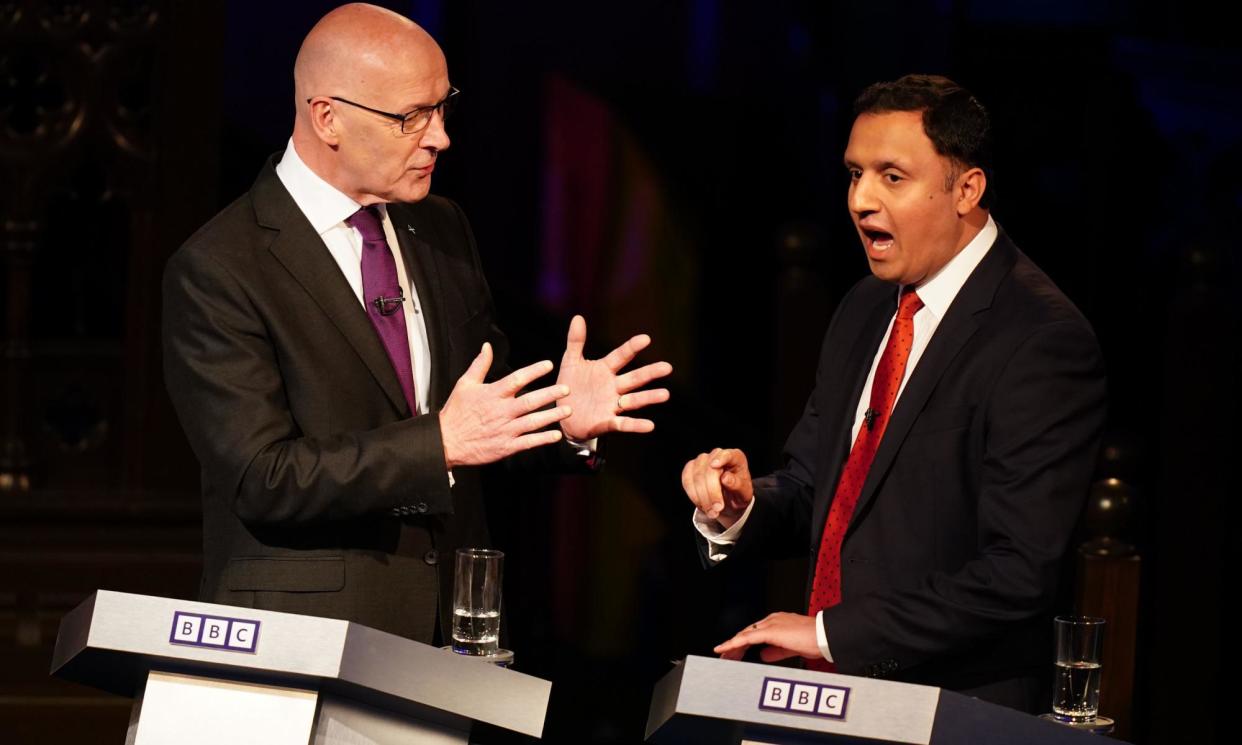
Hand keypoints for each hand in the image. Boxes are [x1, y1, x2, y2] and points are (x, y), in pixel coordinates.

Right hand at [439, 343, 571, 467]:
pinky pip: (528, 442)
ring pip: (533, 422)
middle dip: (550, 394)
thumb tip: (487, 347)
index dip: (533, 371)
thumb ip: (480, 365)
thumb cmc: (456, 412)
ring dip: (552, 416)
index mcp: (492, 394)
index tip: (548, 365)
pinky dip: (542, 439)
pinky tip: (556, 434)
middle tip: (567, 388)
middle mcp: (501, 411)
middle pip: (530, 401)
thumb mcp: (465, 384)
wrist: (446, 441)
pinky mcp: (506, 446)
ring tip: (567, 410)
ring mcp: (505, 430)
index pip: (516, 379)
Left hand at [555, 315, 671, 439]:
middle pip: (634, 379)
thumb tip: (578, 318)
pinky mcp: (607, 422)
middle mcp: (613, 386)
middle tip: (668, 367)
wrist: (563, 415)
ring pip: (634, 400)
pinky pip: (624, 423)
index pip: (621, 356)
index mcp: (605, 370)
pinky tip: (650, 426)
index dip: (632, 347)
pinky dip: (636, 425)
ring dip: (649, 397)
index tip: (646, 339)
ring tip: (665, 394)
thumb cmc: (570, 386)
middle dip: (650, 373)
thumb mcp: (570, 363)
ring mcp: (612, 404)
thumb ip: (575, 342)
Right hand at [681, 448, 752, 528]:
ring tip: (711, 512)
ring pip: (696, 476)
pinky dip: (693, 494)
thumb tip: (725, 478)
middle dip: (712, 492)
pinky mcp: (690, 469)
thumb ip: (737, 485)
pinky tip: (702, 505)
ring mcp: (702, 460)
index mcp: (735, 457)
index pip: (727, 454)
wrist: (729, 500)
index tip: (715, 465)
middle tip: (717, 509)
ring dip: (702, 497)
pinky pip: (686, 480)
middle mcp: (717, 455)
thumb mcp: (744, 493)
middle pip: (709, 470)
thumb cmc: (738, 493)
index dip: (720, 458)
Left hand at [714, 612, 821, 662]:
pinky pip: (748, 637)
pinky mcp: (770, 630)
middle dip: (734, 645)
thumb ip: (776, 651)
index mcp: (778, 623)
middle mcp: (772, 621)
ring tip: (722, 655)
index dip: (743, 643)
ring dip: (732, 645)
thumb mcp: (792, 648)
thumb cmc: (814, 639)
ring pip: (745, 634)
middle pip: (747, 633)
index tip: (735, 652)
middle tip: (724, 656)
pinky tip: (727, 648)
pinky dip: (735, 643)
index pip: (755, 633)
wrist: (824, 635)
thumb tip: (764, 655)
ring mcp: (770, 624)